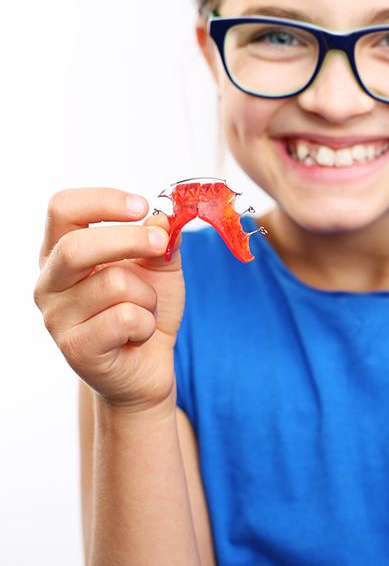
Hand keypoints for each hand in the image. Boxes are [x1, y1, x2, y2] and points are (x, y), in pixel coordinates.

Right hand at [33, 188, 184, 412]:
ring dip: (147, 295)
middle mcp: (49, 282)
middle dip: (130, 240)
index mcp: (62, 252)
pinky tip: (137, 334)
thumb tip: (162, 217)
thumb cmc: (145, 308)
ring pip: (113, 284)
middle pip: (76, 246)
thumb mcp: (160, 265)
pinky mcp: (76, 349)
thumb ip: (162, 238)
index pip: (62, 208)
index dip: (102, 200)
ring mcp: (57, 318)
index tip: (140, 205)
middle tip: (160, 244)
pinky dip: (146, 323)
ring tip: (143, 310)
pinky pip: (124, 319)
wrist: (147, 365)